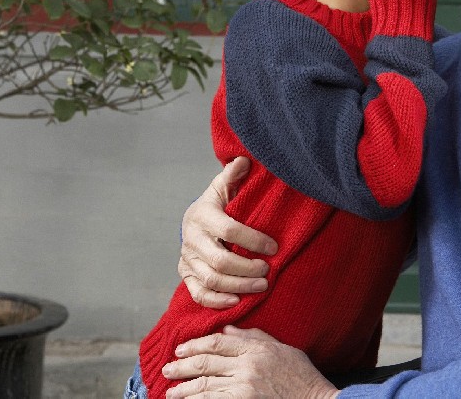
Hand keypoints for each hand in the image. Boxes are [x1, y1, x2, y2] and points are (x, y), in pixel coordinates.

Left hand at [163, 326, 339, 398]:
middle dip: (182, 367)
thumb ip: (254, 338)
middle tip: (166, 370)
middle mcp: (248, 367)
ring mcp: (245, 389)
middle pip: (206, 363)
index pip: (217, 342)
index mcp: (256, 349)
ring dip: (184, 390)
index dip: (195, 345)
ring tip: (170, 393)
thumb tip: (227, 330)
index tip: (180, 350)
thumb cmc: (302, 377)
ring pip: (205, 386)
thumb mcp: (282, 349)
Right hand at [179, 157, 278, 308]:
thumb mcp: (223, 187)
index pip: (229, 230)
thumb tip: (244, 161)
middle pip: (219, 260)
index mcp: (202, 215)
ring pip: (211, 280)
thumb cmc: (217, 205)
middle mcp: (191, 238)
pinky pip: (199, 293)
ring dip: (239, 286)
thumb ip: (233, 176)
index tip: (274, 247)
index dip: (253, 240)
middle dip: (247, 268)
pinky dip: (218, 300)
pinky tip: (238, 301)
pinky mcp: (186, 274)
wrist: (194, 221)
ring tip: (262, 286)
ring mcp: (187, 258)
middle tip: (268, 271)